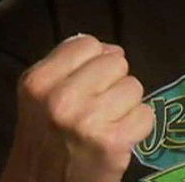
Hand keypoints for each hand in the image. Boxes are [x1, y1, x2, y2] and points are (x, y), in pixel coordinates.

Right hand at [0, 34, 154, 181]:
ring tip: (105, 124)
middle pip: (116, 62)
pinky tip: (118, 138)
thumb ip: (71, 64)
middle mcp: (60, 99)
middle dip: (112, 82)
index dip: (93, 62)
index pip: (88, 43)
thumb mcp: (42, 94)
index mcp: (38, 81)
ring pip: (134, 86)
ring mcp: (87, 120)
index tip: (85, 84)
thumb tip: (112, 49)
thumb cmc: (47, 138)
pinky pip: (146, 114)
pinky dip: (138, 127)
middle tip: (96, 108)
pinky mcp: (112, 142)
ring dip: (126, 105)